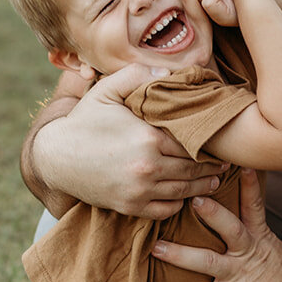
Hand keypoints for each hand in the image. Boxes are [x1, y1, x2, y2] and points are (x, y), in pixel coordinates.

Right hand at [31, 63, 221, 217]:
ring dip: (202, 186)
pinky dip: (179, 203)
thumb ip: (138, 74)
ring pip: (184, 191)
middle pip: (192, 169)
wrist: (55, 157)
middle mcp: (147, 167)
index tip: (220, 140)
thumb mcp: (107, 90)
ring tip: (214, 179)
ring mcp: (139, 191)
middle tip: (225, 160)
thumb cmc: (84, 121)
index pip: (192, 142)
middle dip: (211, 165)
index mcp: (148, 138)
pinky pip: (166, 210)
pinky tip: (186, 194)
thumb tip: (170, 71)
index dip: (209, 142)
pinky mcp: (130, 207)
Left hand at [152, 171, 281, 281]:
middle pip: (229, 226)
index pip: (253, 204)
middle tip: (190, 197)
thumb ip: (257, 239)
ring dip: (180, 254)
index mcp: (261, 238)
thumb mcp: (277, 252)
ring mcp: (241, 274)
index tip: (239, 163)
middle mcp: (249, 252)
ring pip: (207, 261)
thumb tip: (239, 228)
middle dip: (210, 212)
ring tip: (157, 248)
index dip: (248, 183)